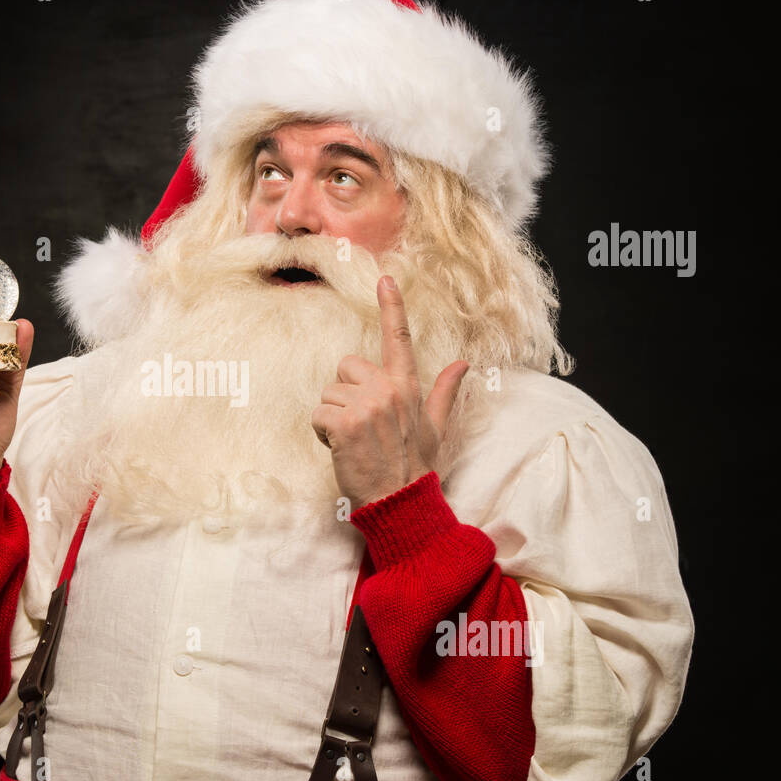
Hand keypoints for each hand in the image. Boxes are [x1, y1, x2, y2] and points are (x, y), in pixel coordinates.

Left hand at [310, 275, 468, 509]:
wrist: (399, 502)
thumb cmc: (414, 466)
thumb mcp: (435, 428)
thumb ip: (444, 392)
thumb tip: (462, 363)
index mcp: (408, 387)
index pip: (398, 339)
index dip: (392, 307)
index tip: (384, 279)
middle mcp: (388, 390)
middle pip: (345, 367)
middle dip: (344, 394)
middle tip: (361, 427)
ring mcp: (366, 405)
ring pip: (328, 394)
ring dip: (332, 419)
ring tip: (353, 442)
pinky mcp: (344, 422)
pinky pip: (318, 414)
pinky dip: (322, 433)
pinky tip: (340, 449)